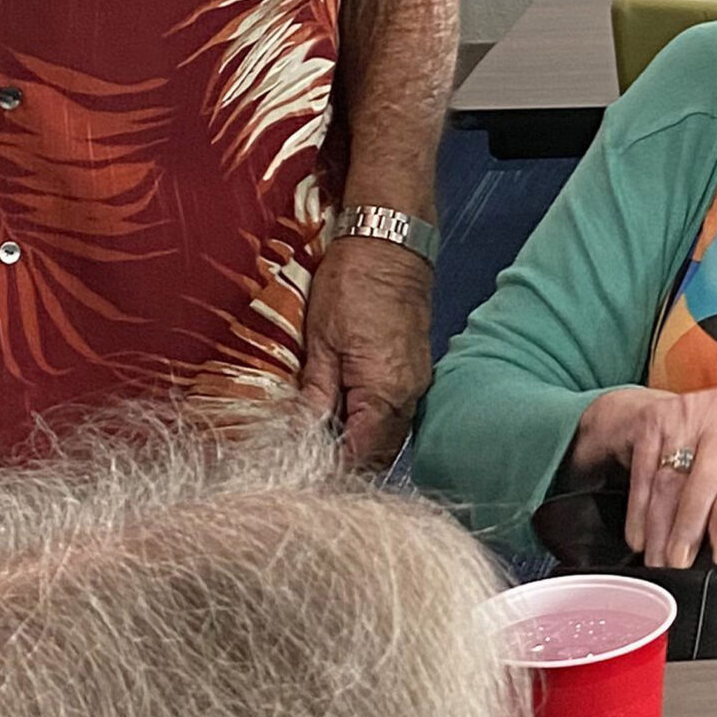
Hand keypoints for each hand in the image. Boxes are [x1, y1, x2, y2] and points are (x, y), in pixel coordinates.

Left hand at [299, 234, 432, 466]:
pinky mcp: (416, 367)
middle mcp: (409, 392)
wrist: (391, 242)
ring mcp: (417, 380)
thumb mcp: (322, 340)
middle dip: (348, 461)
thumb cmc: (351, 284)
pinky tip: (345, 416)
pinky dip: (373, 423)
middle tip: (307, 460)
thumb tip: (302, 437)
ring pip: (391, 433)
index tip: (299, 473)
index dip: (331, 468)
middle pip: (381, 451)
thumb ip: (317, 394)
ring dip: (362, 443)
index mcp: (385, 390)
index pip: (360, 452)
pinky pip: (397, 411)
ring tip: (322, 441)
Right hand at [567, 386, 716, 567]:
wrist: (663, 402)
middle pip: (705, 479)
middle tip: (680, 563)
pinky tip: (640, 538)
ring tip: (660, 560)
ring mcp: (684, 414)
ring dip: (662, 529)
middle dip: (689, 528)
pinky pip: (642, 476)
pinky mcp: (650, 422)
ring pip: (670, 481)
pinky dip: (639, 513)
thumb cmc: (712, 437)